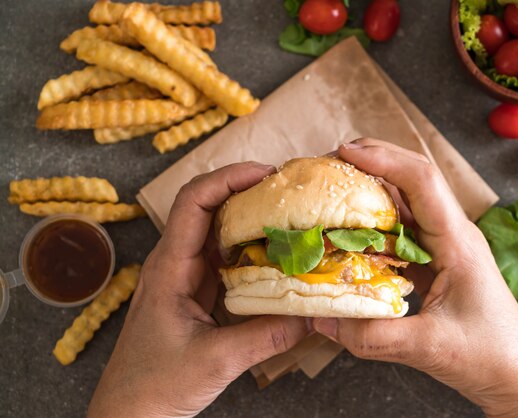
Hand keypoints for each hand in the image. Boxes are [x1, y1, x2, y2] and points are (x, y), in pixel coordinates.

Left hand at [89, 162, 309, 416]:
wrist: (130, 412)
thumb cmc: (154, 385)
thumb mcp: (216, 361)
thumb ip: (266, 337)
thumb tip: (313, 315)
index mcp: (169, 268)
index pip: (193, 202)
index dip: (227, 179)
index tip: (264, 173)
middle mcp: (175, 263)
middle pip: (207, 207)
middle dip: (245, 190)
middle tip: (287, 189)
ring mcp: (185, 276)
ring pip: (218, 231)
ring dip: (249, 217)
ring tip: (287, 213)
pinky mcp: (196, 292)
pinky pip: (225, 258)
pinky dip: (250, 248)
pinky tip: (276, 253)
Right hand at [313, 139, 517, 416]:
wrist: (517, 375)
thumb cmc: (489, 356)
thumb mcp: (428, 347)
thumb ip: (372, 336)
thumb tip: (321, 318)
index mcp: (457, 242)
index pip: (422, 181)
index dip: (383, 159)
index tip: (345, 151)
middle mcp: (450, 234)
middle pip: (412, 179)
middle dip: (372, 161)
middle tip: (330, 160)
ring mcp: (443, 246)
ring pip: (405, 201)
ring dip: (371, 187)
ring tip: (333, 184)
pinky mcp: (434, 262)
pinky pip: (400, 230)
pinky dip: (371, 220)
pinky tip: (347, 228)